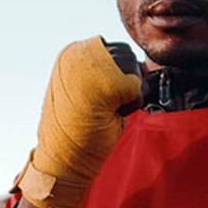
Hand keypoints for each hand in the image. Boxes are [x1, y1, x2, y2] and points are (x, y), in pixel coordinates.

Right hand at [14, 37, 142, 207]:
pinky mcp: (106, 81)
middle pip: (126, 54)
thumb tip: (144, 65)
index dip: (118, 75)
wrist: (63, 158)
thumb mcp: (92, 90)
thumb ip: (111, 72)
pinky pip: (137, 86)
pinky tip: (112, 115)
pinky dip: (132, 104)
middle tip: (105, 104)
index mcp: (71, 53)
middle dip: (125, 81)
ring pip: (133, 68)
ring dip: (128, 92)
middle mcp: (79, 53)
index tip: (103, 95)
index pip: (114, 48)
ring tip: (106, 109)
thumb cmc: (78, 128)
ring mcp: (92, 66)